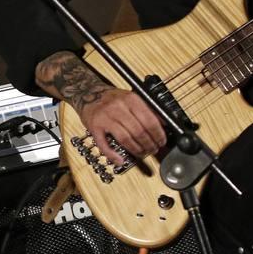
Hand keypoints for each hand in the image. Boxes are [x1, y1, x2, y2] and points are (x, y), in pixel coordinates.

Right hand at [35, 50, 166, 164]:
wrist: (88, 93)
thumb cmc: (112, 98)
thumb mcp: (131, 98)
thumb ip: (147, 109)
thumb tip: (164, 123)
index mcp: (131, 99)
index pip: (149, 120)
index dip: (158, 134)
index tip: (161, 141)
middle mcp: (118, 107)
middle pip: (139, 131)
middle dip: (149, 144)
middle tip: (153, 150)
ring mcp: (105, 117)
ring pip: (125, 138)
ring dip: (136, 150)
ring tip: (141, 153)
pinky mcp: (95, 127)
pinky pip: (104, 144)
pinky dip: (113, 155)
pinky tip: (120, 160)